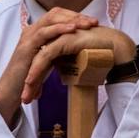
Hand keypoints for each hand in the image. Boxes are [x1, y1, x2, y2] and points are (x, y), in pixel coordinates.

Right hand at [0, 8, 99, 124]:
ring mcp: (28, 37)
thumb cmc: (29, 79)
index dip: (75, 16)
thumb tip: (78, 51)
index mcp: (37, 32)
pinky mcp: (26, 46)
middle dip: (76, 15)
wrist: (10, 91)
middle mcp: (31, 30)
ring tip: (87, 24)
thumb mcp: (47, 61)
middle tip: (94, 22)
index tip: (92, 23)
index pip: (57, 16)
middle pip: (55, 13)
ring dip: (71, 20)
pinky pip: (44, 32)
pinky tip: (72, 30)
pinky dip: (59, 29)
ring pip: (51, 19)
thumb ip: (58, 53)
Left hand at [21, 25, 136, 103]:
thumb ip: (64, 65)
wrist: (114, 47)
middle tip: (24, 99)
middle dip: (28, 82)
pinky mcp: (63, 40)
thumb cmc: (98, 53)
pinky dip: (37, 69)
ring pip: (37, 60)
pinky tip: (31, 80)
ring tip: (26, 96)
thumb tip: (58, 76)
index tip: (30, 97)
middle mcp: (54, 39)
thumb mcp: (75, 61)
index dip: (34, 80)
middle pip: (34, 61)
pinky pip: (45, 56)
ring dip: (30, 79)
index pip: (38, 62)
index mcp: (55, 43)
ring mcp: (57, 38)